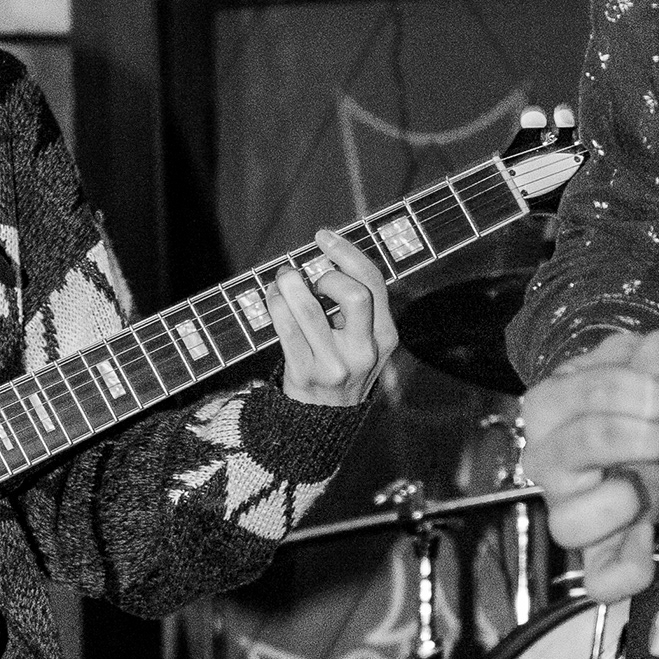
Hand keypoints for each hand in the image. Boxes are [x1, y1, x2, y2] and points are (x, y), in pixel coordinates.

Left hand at [269, 231, 396, 404]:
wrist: (321, 422)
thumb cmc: (340, 367)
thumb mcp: (363, 341)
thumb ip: (356, 307)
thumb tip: (324, 257)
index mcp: (385, 336)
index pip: (374, 283)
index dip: (347, 253)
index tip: (324, 237)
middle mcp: (365, 351)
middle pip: (355, 295)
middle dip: (326, 274)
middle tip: (310, 276)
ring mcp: (336, 366)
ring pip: (310, 310)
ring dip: (291, 284)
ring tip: (284, 277)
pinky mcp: (305, 375)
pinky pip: (285, 329)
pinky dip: (275, 304)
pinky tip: (273, 296)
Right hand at [521, 328, 658, 599]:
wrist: (608, 439)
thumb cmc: (613, 406)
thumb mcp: (624, 371)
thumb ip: (640, 359)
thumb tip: (656, 348)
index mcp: (548, 411)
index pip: (578, 394)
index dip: (631, 390)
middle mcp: (547, 464)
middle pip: (574, 449)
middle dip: (633, 432)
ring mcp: (568, 510)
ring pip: (570, 522)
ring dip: (618, 500)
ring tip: (645, 482)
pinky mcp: (595, 551)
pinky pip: (599, 576)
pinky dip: (627, 571)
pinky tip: (648, 547)